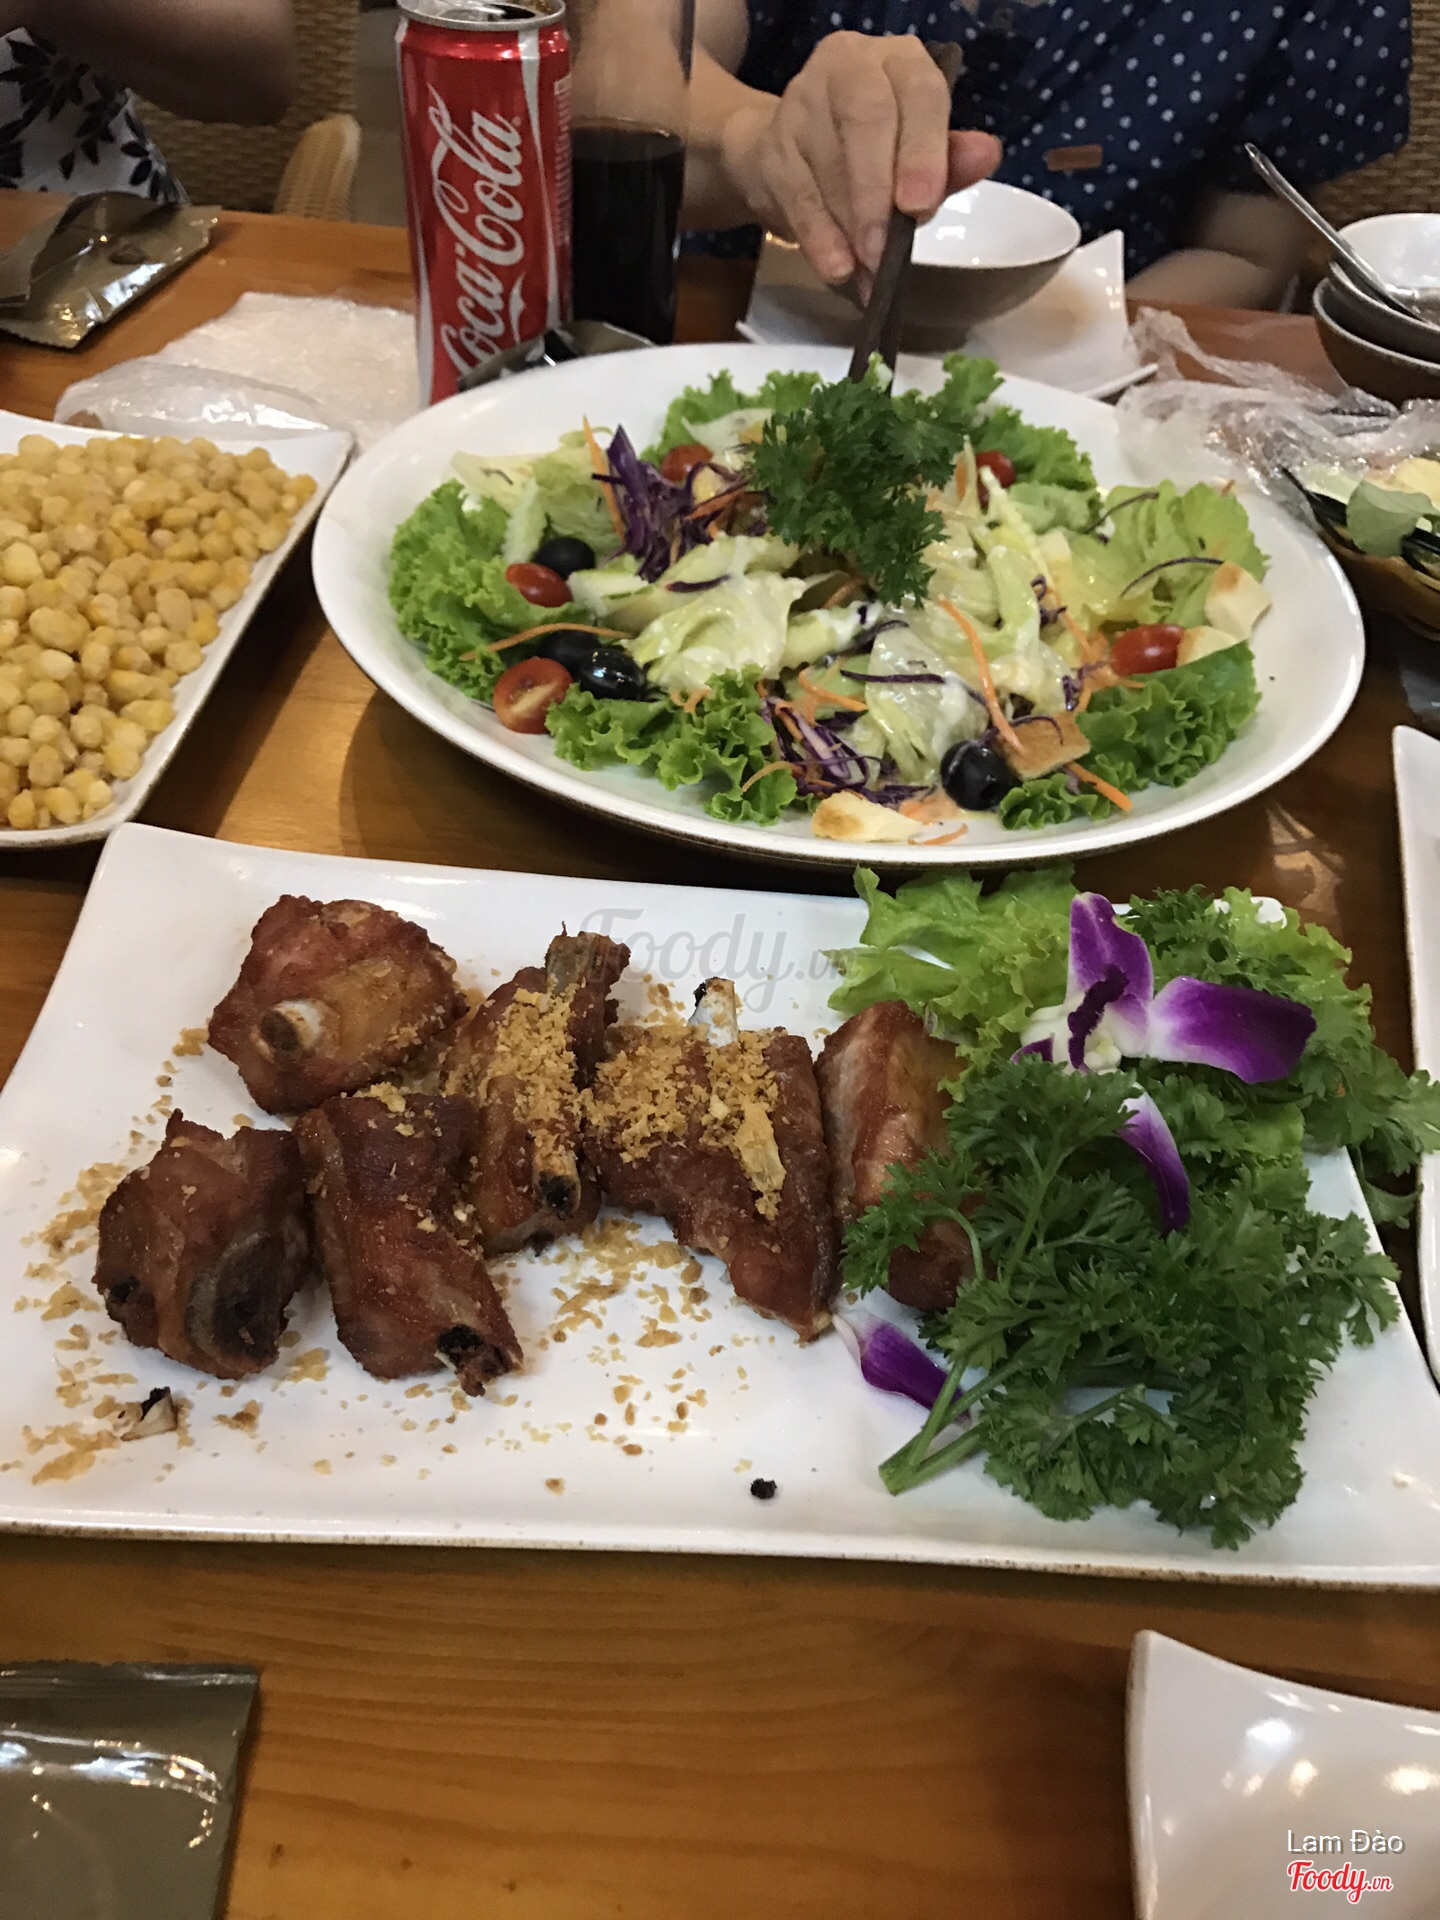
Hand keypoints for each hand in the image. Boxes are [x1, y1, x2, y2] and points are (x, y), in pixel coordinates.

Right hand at [721, 32, 1001, 284]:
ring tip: (868, 272)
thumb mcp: (916, 151)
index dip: (923, 149)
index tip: (921, 206)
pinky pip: (798, 194)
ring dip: (850, 226)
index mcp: (898, 61)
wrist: (789, 154)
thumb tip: (985, 155)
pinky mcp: (771, 145)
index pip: (918, 92)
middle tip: (884, 251)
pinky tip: (836, 268)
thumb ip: (949, 158)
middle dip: (877, 192)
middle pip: (865, 119)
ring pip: (828, 163)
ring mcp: (802, 101)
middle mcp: (848, 66)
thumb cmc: (870, 151)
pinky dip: (819, 236)